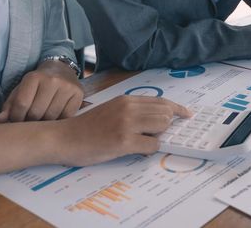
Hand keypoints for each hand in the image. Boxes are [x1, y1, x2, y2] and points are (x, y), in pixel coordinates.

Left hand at [0, 60, 83, 122]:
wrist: (62, 70)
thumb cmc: (37, 84)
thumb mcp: (21, 90)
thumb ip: (10, 105)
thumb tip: (0, 120)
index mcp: (34, 77)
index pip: (22, 104)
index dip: (16, 117)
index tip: (16, 121)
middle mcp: (52, 80)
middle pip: (37, 112)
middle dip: (30, 121)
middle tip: (30, 123)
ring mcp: (67, 87)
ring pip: (52, 116)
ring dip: (45, 123)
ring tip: (42, 121)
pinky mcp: (78, 94)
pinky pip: (67, 116)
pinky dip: (59, 121)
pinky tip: (55, 118)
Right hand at [53, 96, 191, 166]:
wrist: (63, 138)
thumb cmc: (87, 127)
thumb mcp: (112, 110)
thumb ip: (134, 111)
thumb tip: (158, 119)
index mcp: (127, 100)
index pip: (161, 101)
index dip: (177, 109)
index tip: (187, 114)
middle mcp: (129, 108)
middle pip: (165, 114)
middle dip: (168, 125)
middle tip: (160, 134)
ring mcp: (126, 124)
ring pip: (162, 127)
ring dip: (159, 136)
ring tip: (144, 141)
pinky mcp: (123, 141)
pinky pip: (152, 145)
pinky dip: (150, 149)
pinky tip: (139, 150)